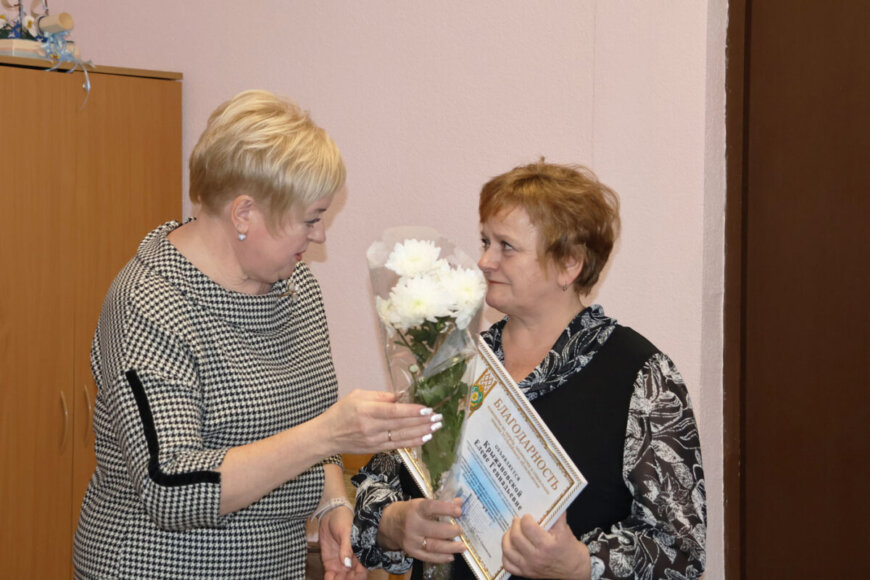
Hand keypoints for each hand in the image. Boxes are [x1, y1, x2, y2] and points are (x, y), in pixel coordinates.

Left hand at [319, 505, 366, 579]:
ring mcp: (341, 564)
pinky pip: (330, 577)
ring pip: (341, 579)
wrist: (329, 515)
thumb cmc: (343, 520)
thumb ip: (346, 548)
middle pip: (351, 578)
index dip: (358, 578)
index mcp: (360, 554)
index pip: (361, 572)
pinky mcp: (330, 564)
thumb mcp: (346, 532)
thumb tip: (347, 565)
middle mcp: (352, 562)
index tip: (352, 579)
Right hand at [320, 389, 442, 454]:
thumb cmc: (341, 412)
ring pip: (402, 436)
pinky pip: (398, 445)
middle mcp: (371, 427)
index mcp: (367, 410)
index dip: (412, 411)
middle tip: (439, 418)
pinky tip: (425, 438)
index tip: (427, 409)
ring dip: (422, 432)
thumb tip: (401, 396)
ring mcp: (374, 440)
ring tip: (436, 427)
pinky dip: (413, 442)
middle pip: (402, 425)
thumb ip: (381, 396)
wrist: (326, 436)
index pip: (394, 411)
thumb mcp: (358, 396)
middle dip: (422, 422)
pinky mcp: (375, 449)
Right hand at [379, 498, 465, 563]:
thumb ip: (441, 504)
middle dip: (451, 531)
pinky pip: (428, 557)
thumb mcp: (421, 503)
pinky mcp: (411, 551)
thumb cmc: (409, 511)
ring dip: (450, 547)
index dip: (446, 509)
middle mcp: (413, 525)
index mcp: (415, 509)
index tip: (459, 511)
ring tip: (463, 546)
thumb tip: (459, 502)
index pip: (431, 508)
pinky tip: (451, 556)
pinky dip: (441, 558)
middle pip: (435, 530)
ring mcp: (412, 540)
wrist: (388, 524)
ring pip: (433, 546)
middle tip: (460, 530)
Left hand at [501, 512, 590, 579]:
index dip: (525, 518)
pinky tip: (511, 547)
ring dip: (507, 537)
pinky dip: (506, 554)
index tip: (527, 516)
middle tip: (518, 520)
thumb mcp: (566, 531)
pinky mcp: (526, 573)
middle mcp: (537, 557)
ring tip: (512, 531)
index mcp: (547, 545)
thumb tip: (552, 500)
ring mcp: (530, 567)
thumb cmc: (571, 552)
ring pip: (508, 550)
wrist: (575, 572)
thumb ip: (557, 516)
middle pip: (516, 537)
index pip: (528, 527)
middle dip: (515, 525)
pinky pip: (508, 564)